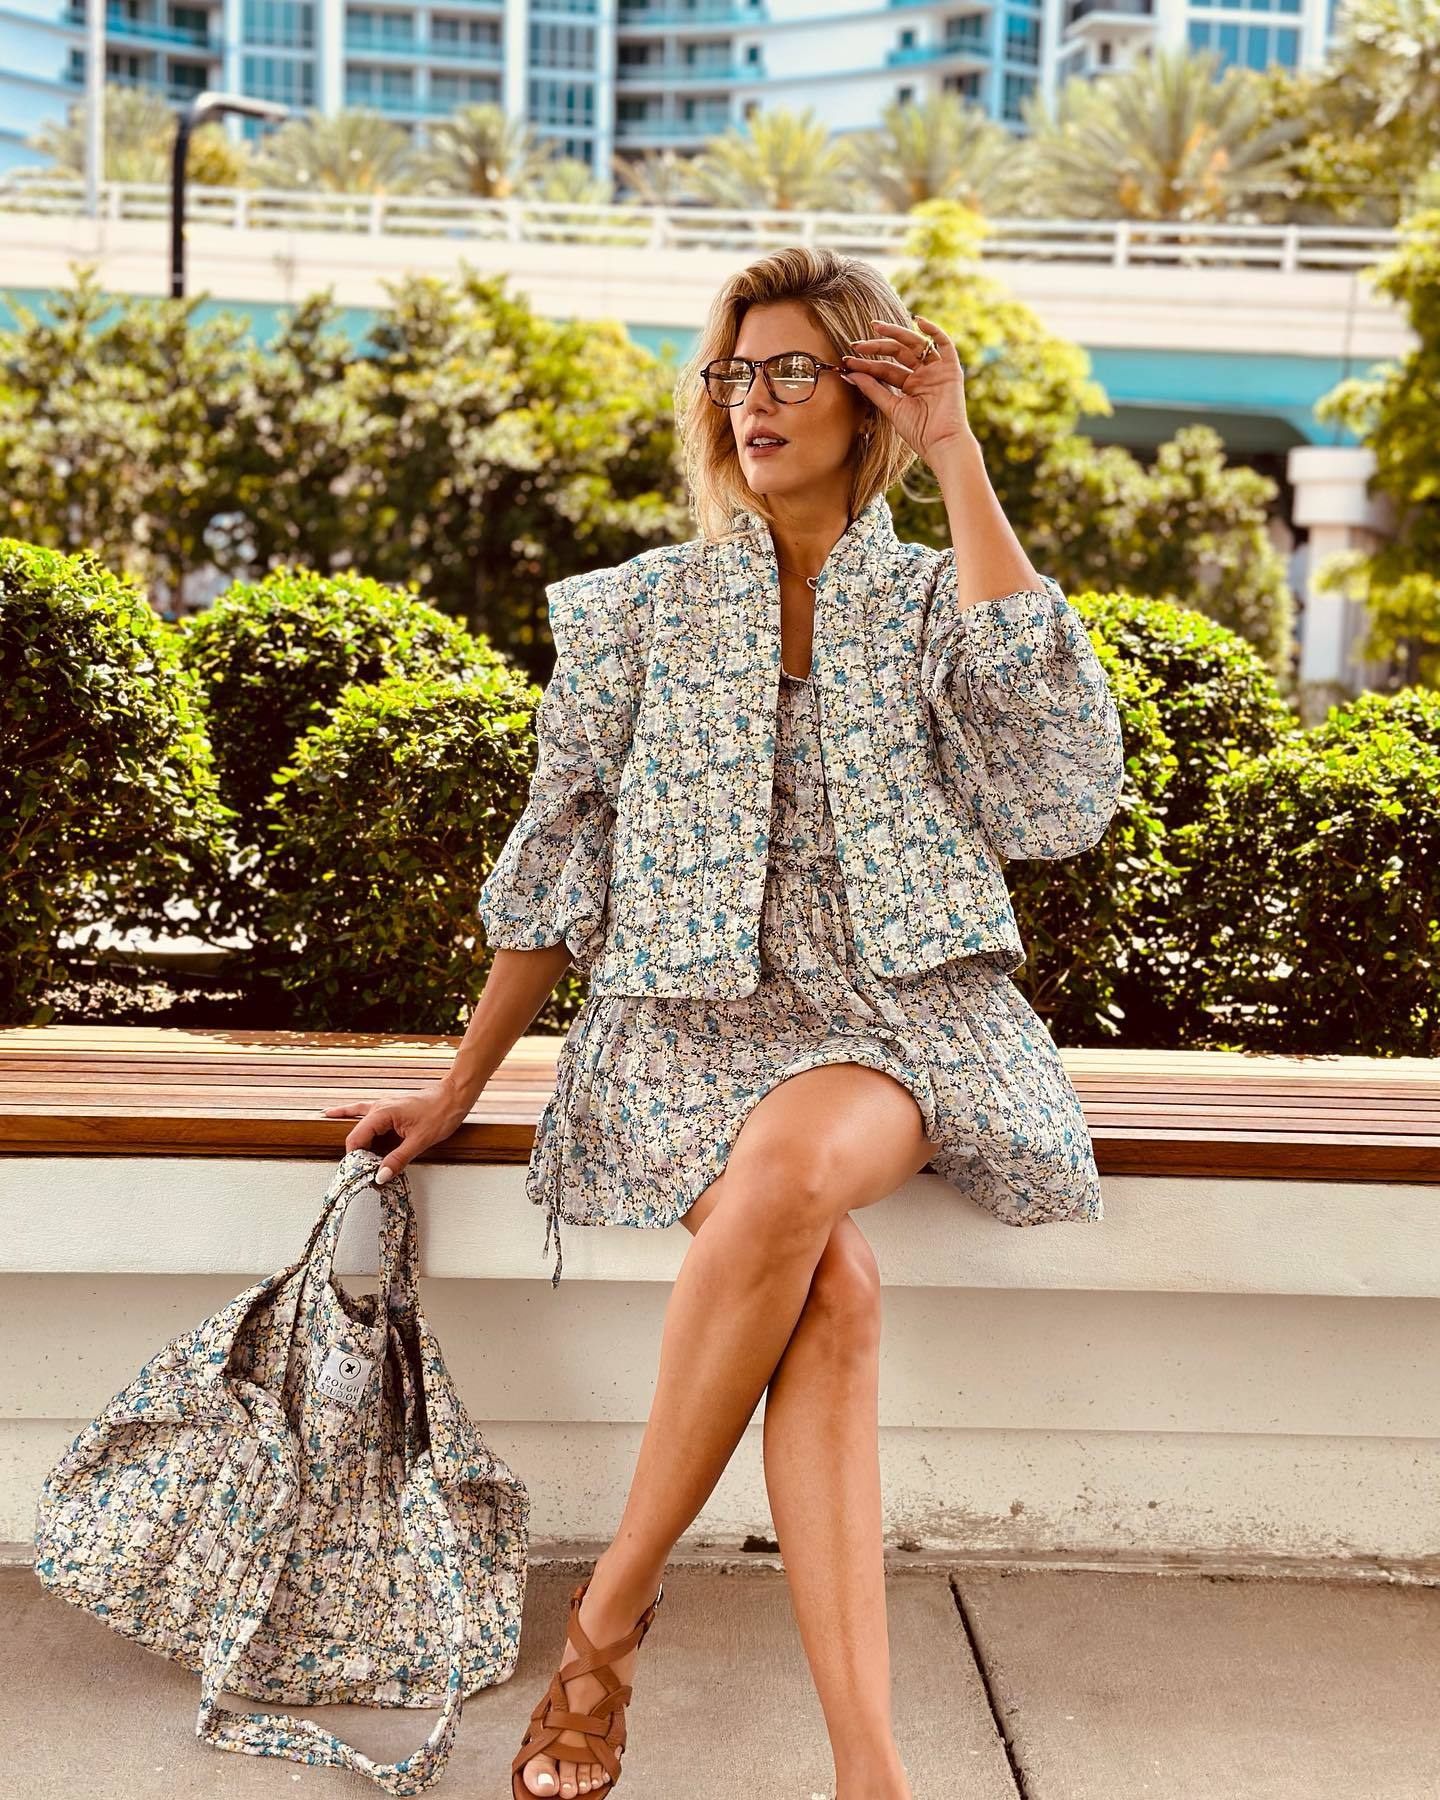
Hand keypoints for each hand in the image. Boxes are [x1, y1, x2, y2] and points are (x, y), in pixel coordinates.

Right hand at [323, 1079, 472, 1182]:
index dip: (355, 1159)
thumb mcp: (420, 1141)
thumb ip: (398, 1159)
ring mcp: (382, 1107)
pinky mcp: (389, 1109)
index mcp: (382, 1113)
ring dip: (356, 1143)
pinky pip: (364, 1114)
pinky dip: (350, 1116)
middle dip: (357, 1155)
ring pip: (358, 1125)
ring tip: (349, 1161)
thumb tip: (380, 1176)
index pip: (355, 1140)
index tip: (361, 1175)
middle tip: (362, 1174)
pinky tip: (335, 1114)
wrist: (454, 1095)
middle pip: (356, 1135)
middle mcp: (378, 1108)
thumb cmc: (441, 1112)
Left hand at [839, 312, 970, 467]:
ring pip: (915, 344)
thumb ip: (873, 389)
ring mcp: (936, 371)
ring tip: (875, 327)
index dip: (866, 364)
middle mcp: (923, 375)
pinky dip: (934, 330)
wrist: (941, 444)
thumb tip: (850, 374)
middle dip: (877, 346)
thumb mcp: (891, 408)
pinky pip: (944, 344)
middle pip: (898, 353)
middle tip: (856, 344)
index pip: (884, 369)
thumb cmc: (918, 432)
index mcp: (909, 386)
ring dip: (896, 333)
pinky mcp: (951, 369)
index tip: (847, 361)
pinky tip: (918, 321)